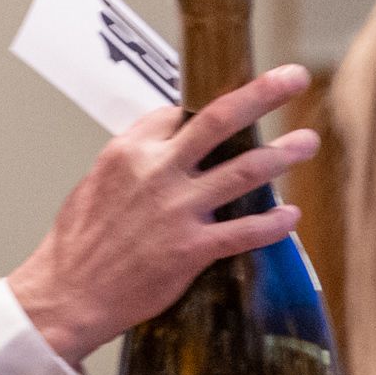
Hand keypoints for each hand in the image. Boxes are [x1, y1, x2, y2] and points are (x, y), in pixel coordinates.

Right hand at [6, 67, 316, 365]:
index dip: (209, 107)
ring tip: (308, 142)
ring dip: (282, 155)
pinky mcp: (191, 250)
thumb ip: (131, 164)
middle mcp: (156, 173)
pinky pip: (243, 232)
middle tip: (295, 77)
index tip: (235, 105)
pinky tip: (292, 215)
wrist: (67, 297)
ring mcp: (177, 211)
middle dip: (263, 94)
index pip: (179, 113)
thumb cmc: (76, 246)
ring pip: (243, 172)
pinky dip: (273, 223)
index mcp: (128, 152)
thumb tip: (159, 151)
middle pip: (220, 120)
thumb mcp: (94, 185)